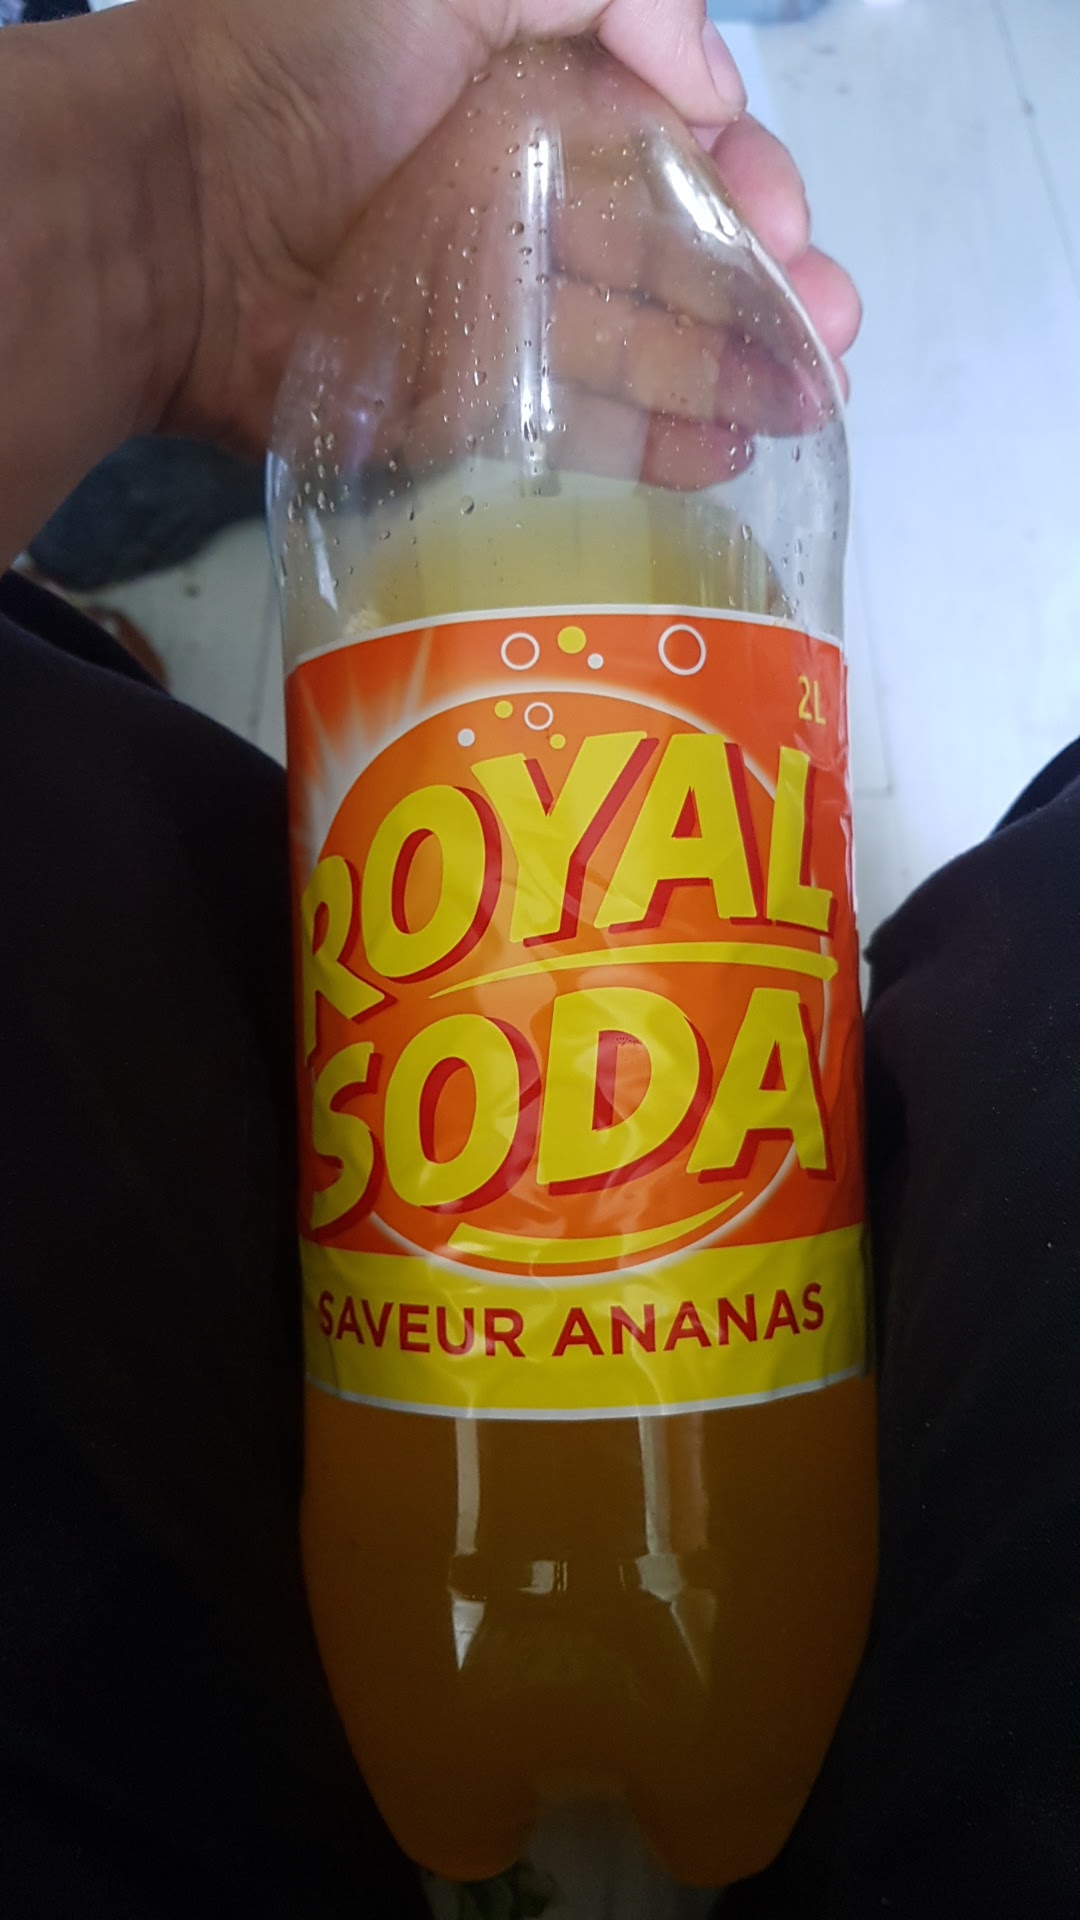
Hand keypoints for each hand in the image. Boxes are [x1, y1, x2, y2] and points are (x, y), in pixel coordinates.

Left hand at [148, 0, 859, 448]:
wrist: (172, 216)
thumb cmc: (298, 70)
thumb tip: (706, 80)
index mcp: (539, 101)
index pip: (682, 145)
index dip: (753, 182)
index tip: (790, 230)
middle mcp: (531, 205)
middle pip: (683, 255)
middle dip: (771, 293)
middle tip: (832, 341)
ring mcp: (501, 313)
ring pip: (647, 346)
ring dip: (738, 374)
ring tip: (807, 406)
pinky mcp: (465, 405)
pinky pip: (578, 427)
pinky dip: (657, 443)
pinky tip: (725, 453)